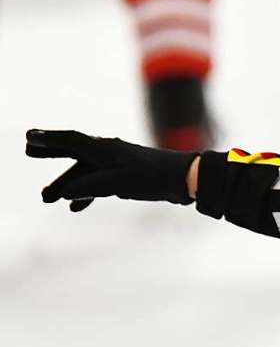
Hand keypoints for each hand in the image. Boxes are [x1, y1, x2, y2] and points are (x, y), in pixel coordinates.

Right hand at [25, 129, 200, 211]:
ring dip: (67, 183)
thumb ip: (92, 186)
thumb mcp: (120, 184)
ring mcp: (117, 164)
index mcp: (105, 149)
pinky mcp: (126, 176)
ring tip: (47, 198)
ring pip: (85, 172)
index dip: (49, 140)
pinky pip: (99, 183)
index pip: (71, 140)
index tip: (29, 138)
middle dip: (51, 154)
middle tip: (28, 151)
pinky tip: (75, 207)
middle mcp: (109, 152)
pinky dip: (86, 193)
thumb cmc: (154, 178)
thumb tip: (65, 192)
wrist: (184, 180)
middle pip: (74, 151)